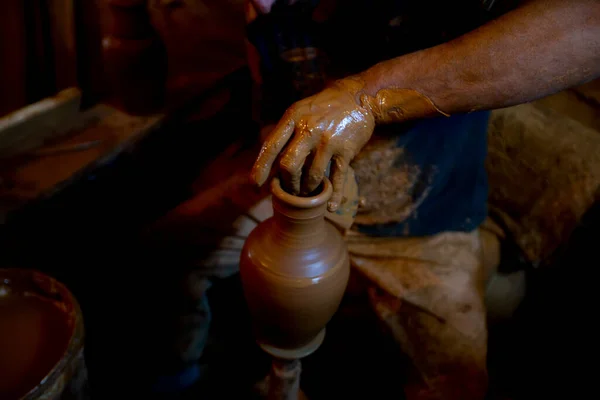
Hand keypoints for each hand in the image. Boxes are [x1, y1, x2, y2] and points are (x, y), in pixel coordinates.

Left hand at [251, 80, 374, 211]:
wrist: (358, 97)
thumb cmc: (323, 108)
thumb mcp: (299, 111)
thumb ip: (285, 132)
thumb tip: (267, 158)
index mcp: (293, 118)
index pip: (271, 146)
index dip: (261, 168)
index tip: (255, 185)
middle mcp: (309, 129)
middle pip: (289, 165)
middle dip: (287, 183)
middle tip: (290, 189)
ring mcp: (328, 141)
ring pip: (312, 175)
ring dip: (307, 189)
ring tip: (306, 191)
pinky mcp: (346, 151)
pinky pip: (337, 178)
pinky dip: (334, 195)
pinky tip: (330, 206)